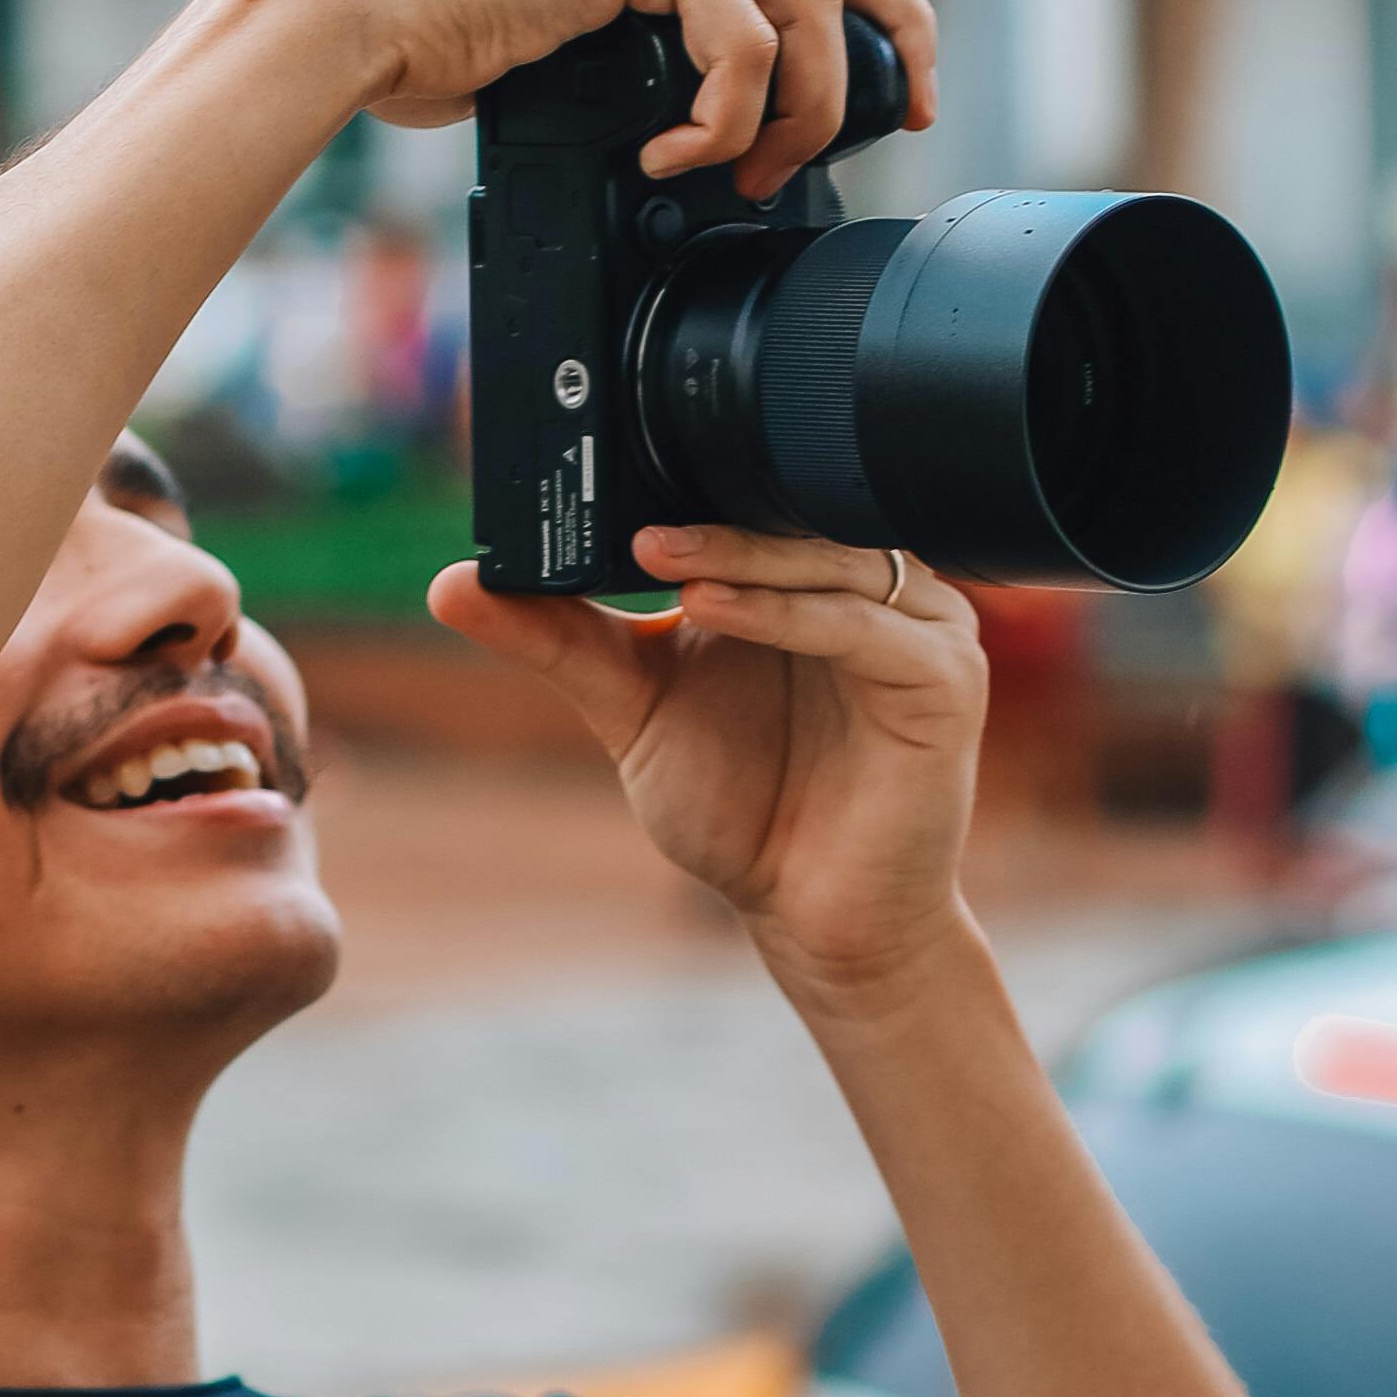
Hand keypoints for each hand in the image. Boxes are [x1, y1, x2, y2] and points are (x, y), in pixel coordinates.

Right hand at [303, 0, 935, 203]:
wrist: (348, 10)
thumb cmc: (428, 26)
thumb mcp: (567, 6)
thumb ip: (647, 14)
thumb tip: (715, 96)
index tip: (891, 86)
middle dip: (892, 40)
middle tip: (899, 124)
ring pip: (806, 2)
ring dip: (794, 110)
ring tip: (744, 171)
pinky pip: (744, 42)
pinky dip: (726, 120)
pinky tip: (672, 151)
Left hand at [426, 523, 987, 1022]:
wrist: (815, 917)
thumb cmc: (743, 811)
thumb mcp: (630, 708)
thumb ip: (559, 640)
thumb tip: (453, 582)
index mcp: (809, 577)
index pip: (756, 499)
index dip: (689, 485)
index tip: (604, 479)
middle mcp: (871, 589)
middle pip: (800, 516)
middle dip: (714, 513)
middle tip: (631, 521)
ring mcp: (920, 629)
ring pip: (831, 558)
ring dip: (745, 554)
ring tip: (663, 558)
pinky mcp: (943, 680)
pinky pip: (864, 626)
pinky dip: (787, 612)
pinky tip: (712, 609)